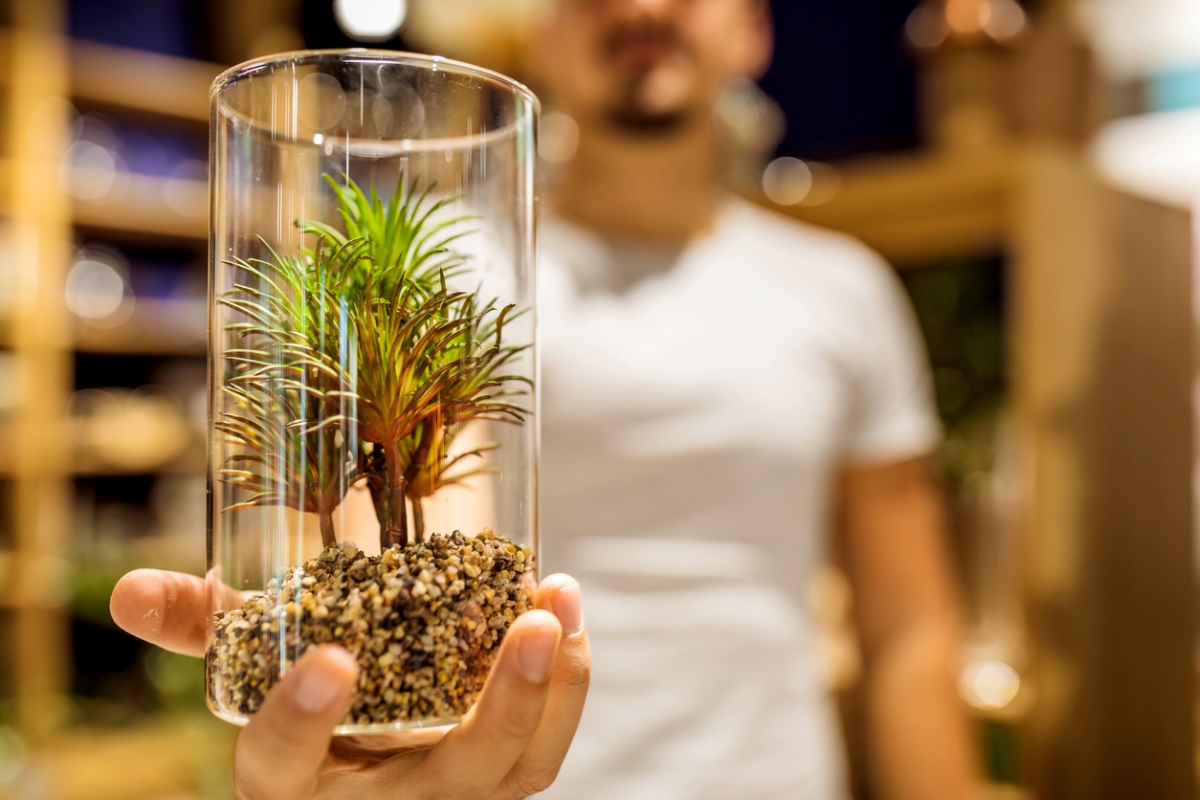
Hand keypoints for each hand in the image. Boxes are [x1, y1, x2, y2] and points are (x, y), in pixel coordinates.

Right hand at [110, 569, 589, 799]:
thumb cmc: (307, 714)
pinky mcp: (497, 780)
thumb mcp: (250, 676)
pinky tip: (569, 618)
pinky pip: (543, 751)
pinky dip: (566, 688)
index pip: (281, 767)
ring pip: (517, 770)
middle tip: (530, 624)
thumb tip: (129, 590)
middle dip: (499, 708)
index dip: (300, 722)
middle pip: (450, 781)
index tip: (329, 660)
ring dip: (554, 688)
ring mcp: (446, 796)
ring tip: (560, 603)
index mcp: (292, 783)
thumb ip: (204, 631)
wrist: (358, 781)